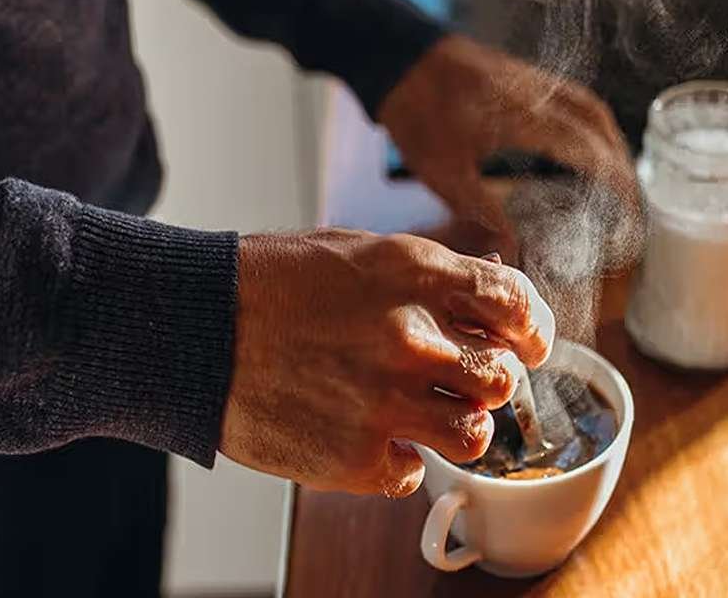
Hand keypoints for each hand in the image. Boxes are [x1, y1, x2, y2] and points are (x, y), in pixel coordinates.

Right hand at [221, 230, 552, 496]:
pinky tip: (369, 436)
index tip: (529, 343)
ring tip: (424, 415)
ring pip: (475, 434)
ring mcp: (385, 402)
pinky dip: (398, 461)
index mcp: (415, 274)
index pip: (516, 304)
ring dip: (457, 426)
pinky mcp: (356, 457)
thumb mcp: (357, 252)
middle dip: (490, 381)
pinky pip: (413, 474)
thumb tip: (492, 286)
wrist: (194, 329)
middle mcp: (411, 338)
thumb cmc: (270, 284)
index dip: (533, 329)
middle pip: (502, 378)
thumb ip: (430, 274)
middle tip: (462, 381)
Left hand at [377, 35, 638, 259]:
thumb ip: (484, 210)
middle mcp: (537, 92)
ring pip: (588, 106)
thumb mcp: (444, 173)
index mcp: (525, 117)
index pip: (588, 147)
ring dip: (608, 139)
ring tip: (616, 175)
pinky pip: (571, 96)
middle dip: (621, 161)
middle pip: (599, 123)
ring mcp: (531, 80)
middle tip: (630, 199)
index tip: (631, 206)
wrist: (397, 57)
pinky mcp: (522, 75)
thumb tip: (515, 247)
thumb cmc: (416, 114)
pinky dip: (589, 121)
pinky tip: (582, 143)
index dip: (616, 178)